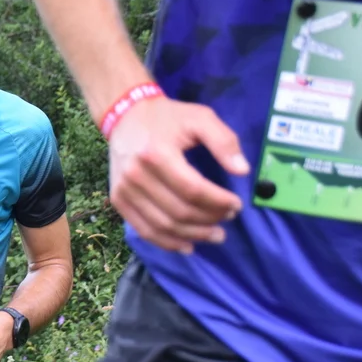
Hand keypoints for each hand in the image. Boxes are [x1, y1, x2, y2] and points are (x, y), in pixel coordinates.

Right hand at [108, 97, 249, 253]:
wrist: (125, 116)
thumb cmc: (166, 118)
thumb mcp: (200, 118)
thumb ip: (223, 141)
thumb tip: (243, 171)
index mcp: (156, 154)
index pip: (193, 190)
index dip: (218, 202)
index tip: (236, 205)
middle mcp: (136, 175)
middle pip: (179, 211)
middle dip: (209, 220)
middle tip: (228, 219)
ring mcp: (124, 190)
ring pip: (163, 226)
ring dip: (193, 235)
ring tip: (214, 235)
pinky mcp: (118, 200)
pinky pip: (144, 230)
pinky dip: (167, 243)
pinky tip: (188, 246)